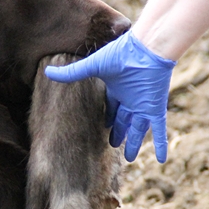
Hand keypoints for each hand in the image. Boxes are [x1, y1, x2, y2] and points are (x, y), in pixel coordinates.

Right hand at [45, 31, 175, 162]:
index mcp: (116, 89)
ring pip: (138, 130)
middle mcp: (130, 99)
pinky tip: (161, 159)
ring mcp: (144, 105)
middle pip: (123, 121)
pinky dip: (160, 145)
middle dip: (118, 133)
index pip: (111, 108)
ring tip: (130, 158)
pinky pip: (159, 131)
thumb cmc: (120, 53)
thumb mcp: (92, 67)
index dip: (108, 118)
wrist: (146, 49)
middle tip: (112, 145)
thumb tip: (47, 71)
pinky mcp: (156, 109)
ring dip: (134, 144)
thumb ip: (72, 74)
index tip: (104, 128)